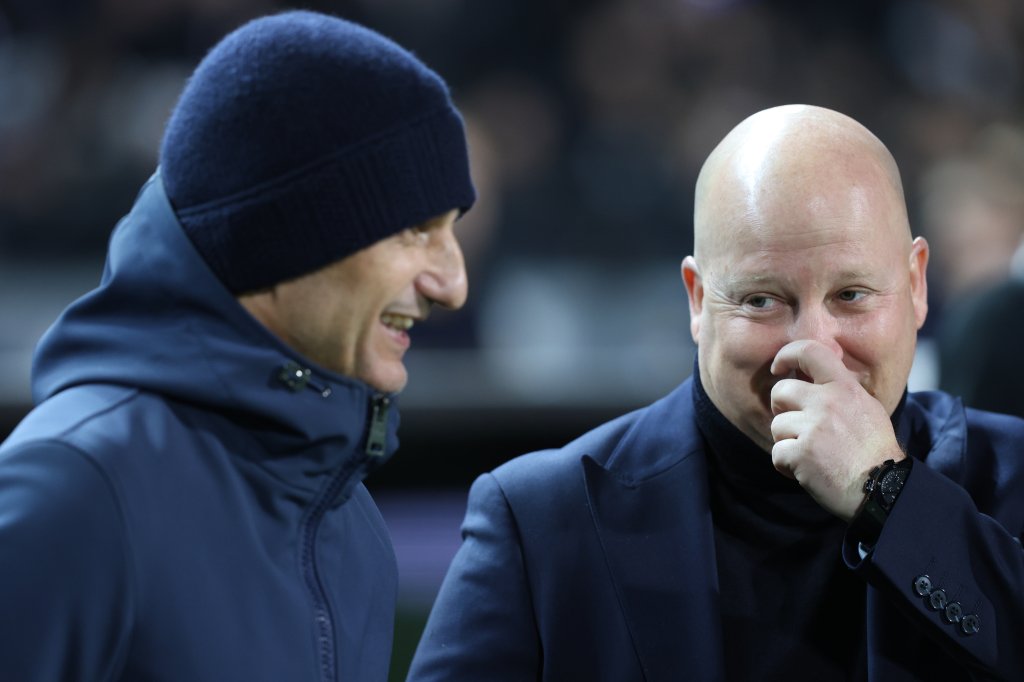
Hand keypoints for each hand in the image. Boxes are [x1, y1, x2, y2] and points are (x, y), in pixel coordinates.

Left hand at [769, 339, 904, 521]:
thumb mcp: (866, 408)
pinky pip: (777, 453)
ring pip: (777, 425)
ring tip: (810, 454)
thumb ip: (839, 391)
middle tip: (797, 426)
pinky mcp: (802, 453)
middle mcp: (828, 402)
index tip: (778, 367)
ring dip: (787, 442)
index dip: (787, 355)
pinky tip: (806, 471)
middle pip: (780, 391)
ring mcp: (814, 427)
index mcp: (844, 387)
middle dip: (781, 409)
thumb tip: (810, 376)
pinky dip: (786, 465)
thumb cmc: (874, 451)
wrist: (884, 488)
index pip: (810, 351)